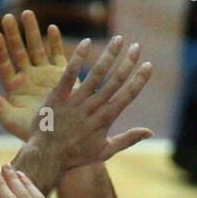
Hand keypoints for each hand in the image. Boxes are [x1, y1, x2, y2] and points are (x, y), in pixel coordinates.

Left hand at [0, 11, 69, 140]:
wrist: (60, 138)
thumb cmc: (32, 133)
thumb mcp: (9, 119)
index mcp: (13, 87)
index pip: (3, 63)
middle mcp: (28, 77)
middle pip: (18, 51)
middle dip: (13, 34)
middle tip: (8, 17)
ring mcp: (44, 74)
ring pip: (37, 48)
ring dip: (32, 31)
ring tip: (27, 14)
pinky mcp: (61, 74)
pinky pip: (58, 54)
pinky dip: (55, 42)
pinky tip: (52, 29)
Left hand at [27, 35, 152, 170]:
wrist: (46, 158)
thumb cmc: (75, 157)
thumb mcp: (104, 152)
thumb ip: (127, 139)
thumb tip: (150, 132)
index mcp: (105, 120)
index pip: (127, 96)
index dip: (139, 79)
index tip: (148, 64)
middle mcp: (92, 109)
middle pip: (114, 81)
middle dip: (127, 62)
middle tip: (136, 45)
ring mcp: (75, 102)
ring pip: (96, 74)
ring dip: (108, 55)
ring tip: (118, 39)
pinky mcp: (57, 97)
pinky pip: (69, 74)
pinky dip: (78, 58)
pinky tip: (86, 42)